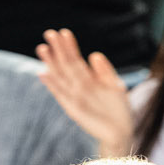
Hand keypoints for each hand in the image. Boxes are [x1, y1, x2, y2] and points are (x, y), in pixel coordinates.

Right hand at [36, 28, 133, 154]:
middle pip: (66, 65)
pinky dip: (52, 85)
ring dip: (51, 63)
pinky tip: (43, 73)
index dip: (70, 46)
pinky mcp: (73, 109)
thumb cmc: (118, 109)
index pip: (76, 59)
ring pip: (61, 77)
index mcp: (88, 79)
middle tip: (49, 33)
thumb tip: (93, 54)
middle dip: (58, 50)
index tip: (63, 32)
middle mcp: (79, 86)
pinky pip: (61, 95)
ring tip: (42, 49)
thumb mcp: (114, 85)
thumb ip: (105, 71)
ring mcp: (75, 97)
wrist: (121, 132)